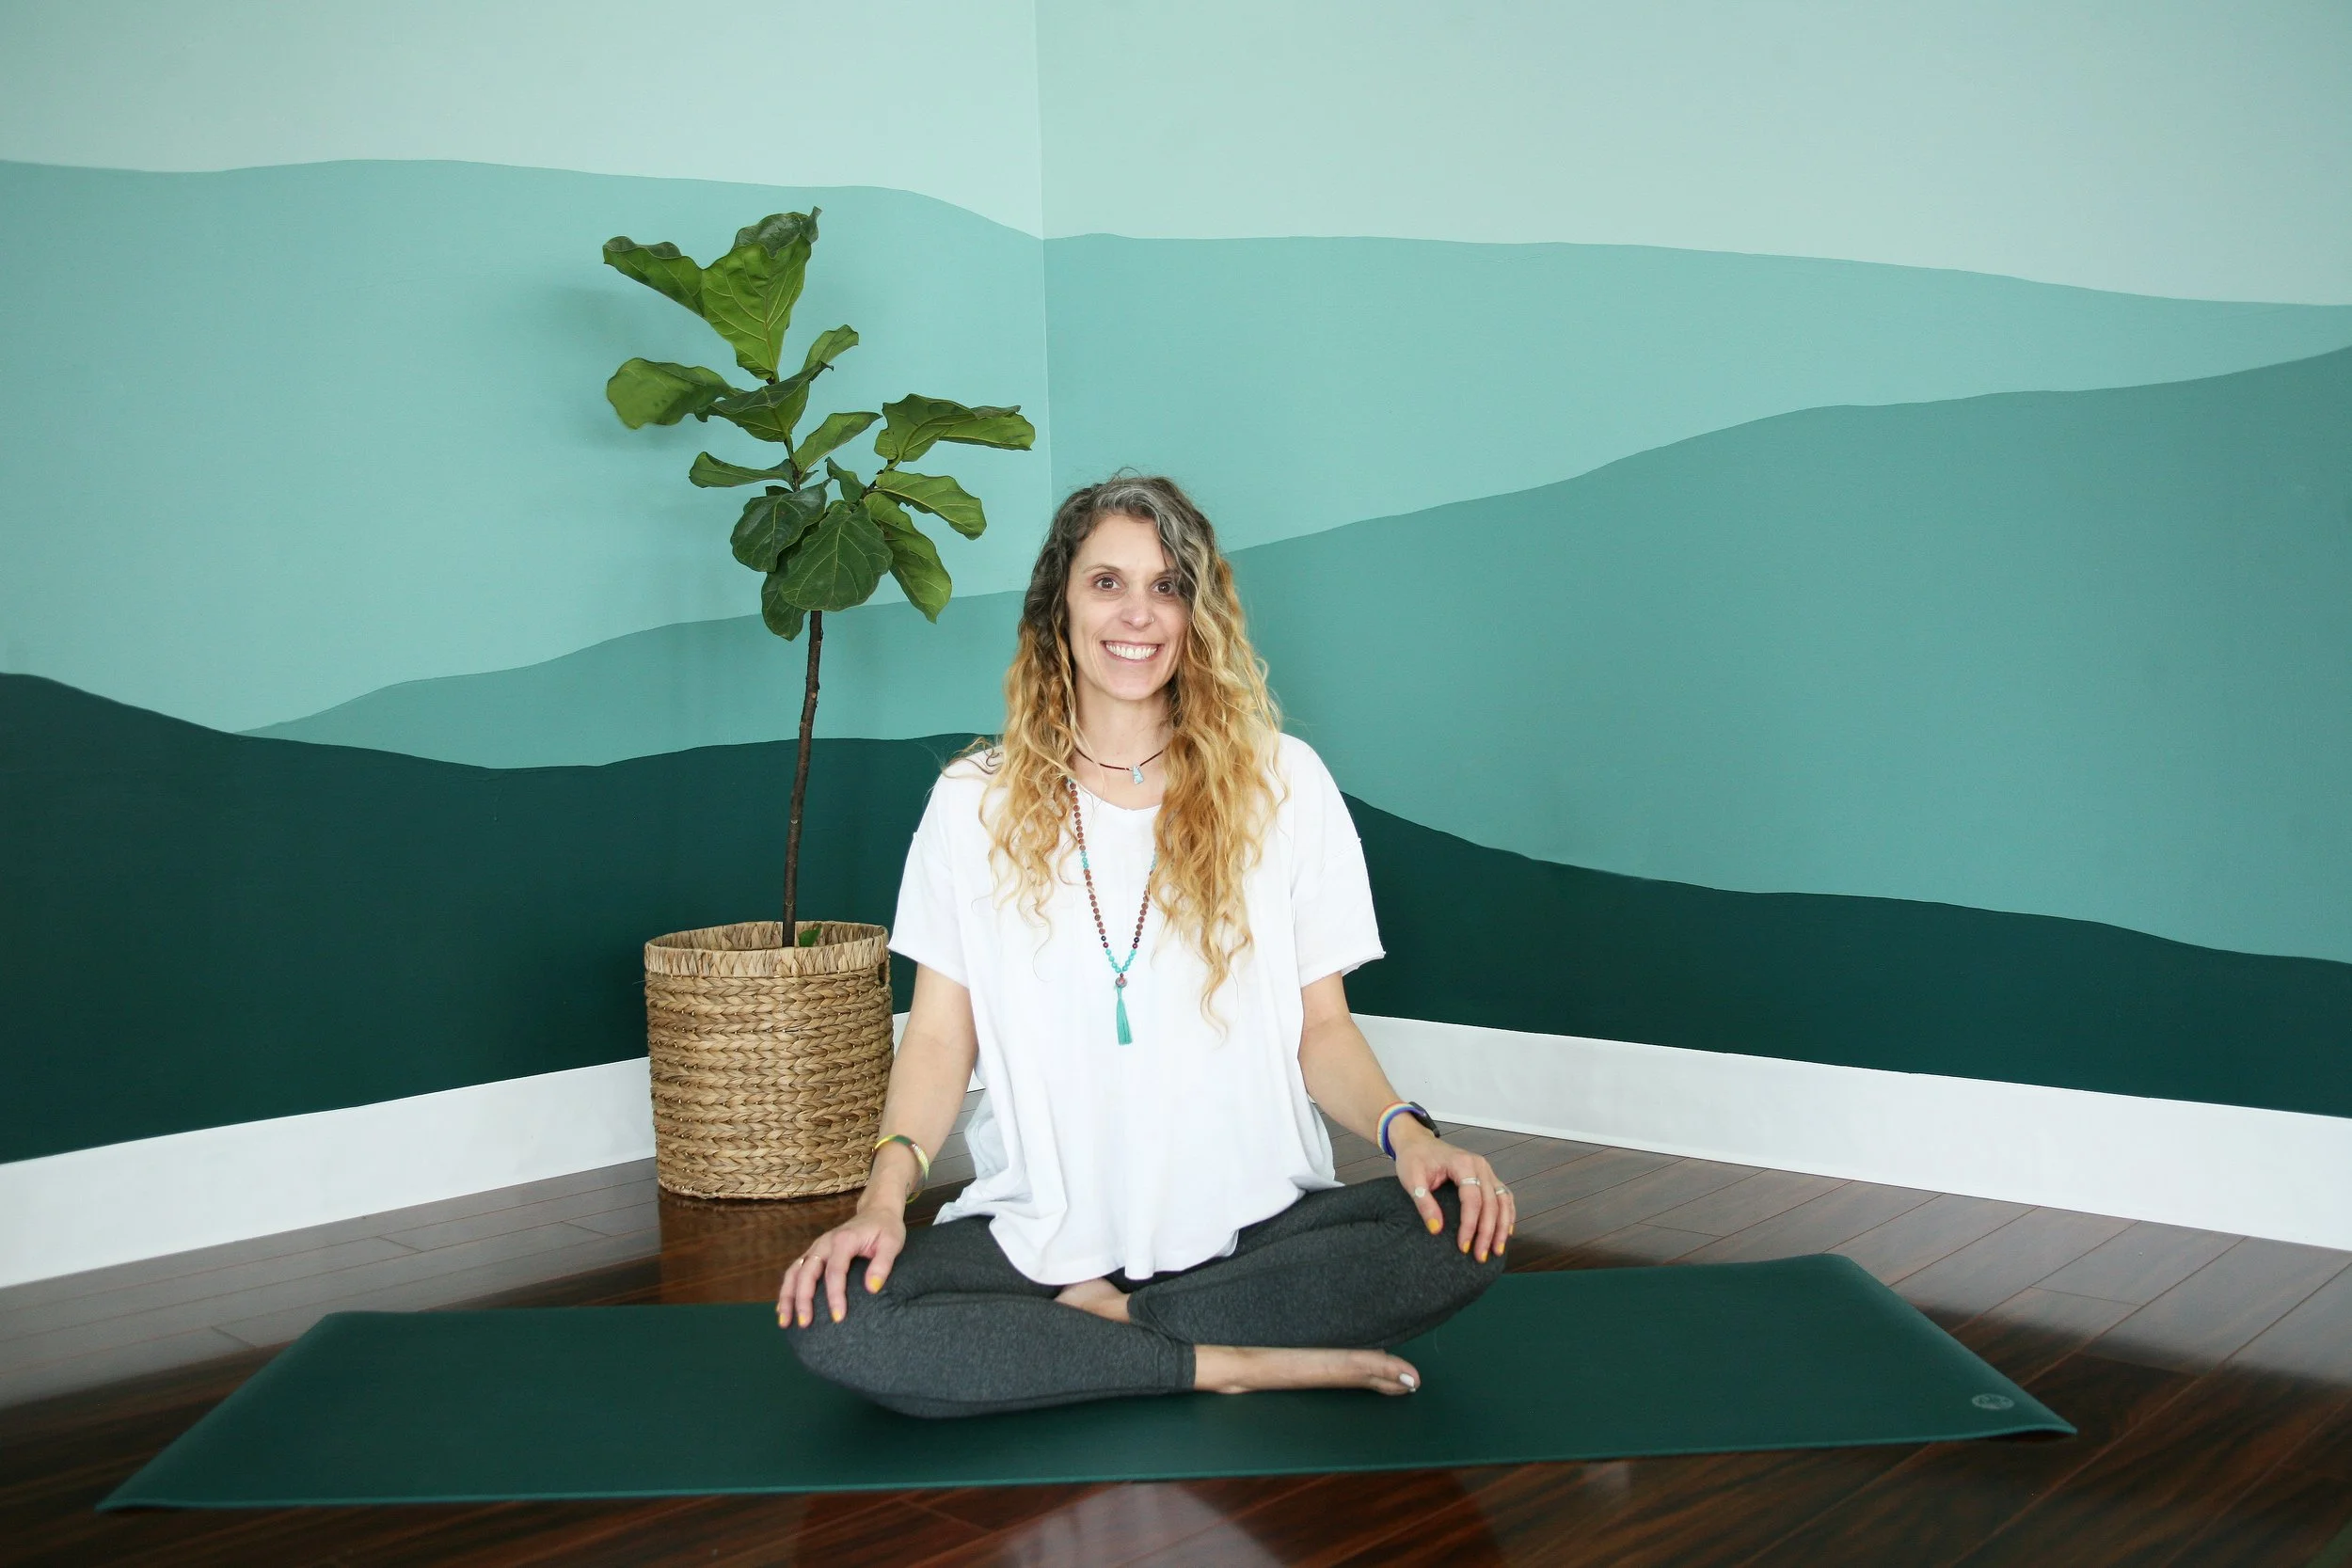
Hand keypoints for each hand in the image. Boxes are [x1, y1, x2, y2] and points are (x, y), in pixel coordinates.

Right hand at [777, 1203, 906, 1329]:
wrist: (876, 1210)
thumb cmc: (885, 1228)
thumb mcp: (892, 1243)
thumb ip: (883, 1264)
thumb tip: (872, 1288)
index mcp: (844, 1240)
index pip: (835, 1271)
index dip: (835, 1295)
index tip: (838, 1317)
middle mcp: (824, 1243)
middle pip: (807, 1272)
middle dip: (803, 1299)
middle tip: (805, 1324)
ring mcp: (816, 1247)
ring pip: (794, 1272)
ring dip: (787, 1296)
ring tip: (785, 1322)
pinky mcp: (813, 1253)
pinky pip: (795, 1271)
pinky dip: (787, 1290)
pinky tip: (783, 1309)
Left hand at [1393, 1130, 1513, 1262]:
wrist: (1416, 1141)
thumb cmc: (1413, 1158)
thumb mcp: (1411, 1179)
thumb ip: (1424, 1203)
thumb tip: (1436, 1229)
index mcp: (1463, 1164)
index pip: (1472, 1200)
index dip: (1470, 1225)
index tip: (1463, 1246)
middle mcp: (1480, 1166)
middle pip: (1491, 1203)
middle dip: (1488, 1232)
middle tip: (1480, 1256)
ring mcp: (1486, 1170)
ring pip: (1503, 1200)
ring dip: (1502, 1226)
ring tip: (1496, 1250)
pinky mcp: (1487, 1176)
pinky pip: (1503, 1196)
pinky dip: (1507, 1214)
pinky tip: (1505, 1231)